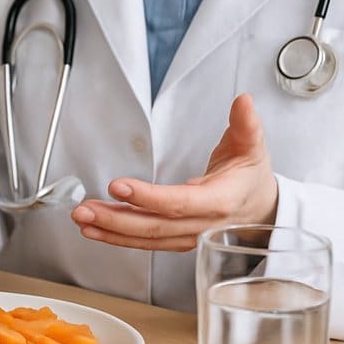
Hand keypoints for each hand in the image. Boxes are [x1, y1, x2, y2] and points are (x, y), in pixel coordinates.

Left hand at [70, 94, 277, 251]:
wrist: (261, 207)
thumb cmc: (251, 177)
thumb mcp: (252, 146)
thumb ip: (246, 124)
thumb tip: (243, 102)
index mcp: (220, 201)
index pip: (179, 203)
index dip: (148, 197)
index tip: (118, 186)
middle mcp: (202, 225)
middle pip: (155, 226)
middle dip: (117, 220)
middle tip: (84, 208)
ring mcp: (188, 236)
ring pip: (146, 237)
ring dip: (111, 230)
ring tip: (82, 218)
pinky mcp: (177, 239)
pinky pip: (146, 241)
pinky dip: (118, 237)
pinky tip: (95, 228)